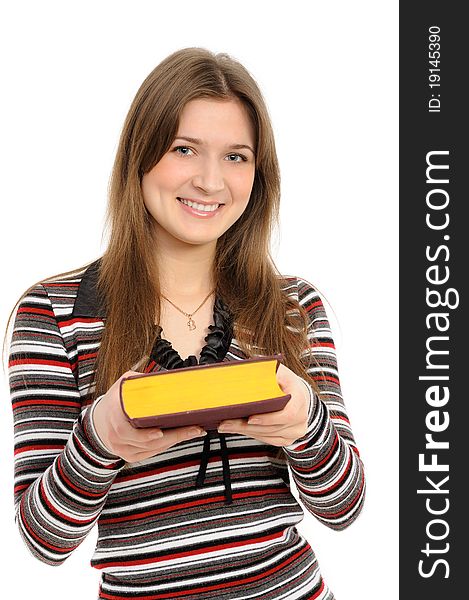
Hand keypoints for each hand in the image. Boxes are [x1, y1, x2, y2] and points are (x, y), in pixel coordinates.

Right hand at [92, 370, 206, 462]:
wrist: (100, 419)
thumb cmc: (117, 399)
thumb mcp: (124, 384)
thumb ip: (140, 381)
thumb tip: (165, 378)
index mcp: (113, 413)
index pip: (126, 429)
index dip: (144, 433)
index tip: (161, 431)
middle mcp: (116, 434)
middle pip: (147, 441)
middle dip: (173, 436)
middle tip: (194, 428)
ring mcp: (121, 448)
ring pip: (152, 449)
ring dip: (175, 440)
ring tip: (194, 431)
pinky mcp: (129, 455)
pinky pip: (151, 453)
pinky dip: (167, 445)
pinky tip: (181, 437)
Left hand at [217, 363, 311, 445]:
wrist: (298, 394)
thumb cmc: (285, 381)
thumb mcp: (279, 371)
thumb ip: (267, 371)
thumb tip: (250, 367)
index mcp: (300, 399)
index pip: (288, 414)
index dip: (269, 418)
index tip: (250, 418)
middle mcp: (301, 418)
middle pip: (272, 427)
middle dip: (247, 426)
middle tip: (226, 423)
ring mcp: (295, 431)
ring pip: (268, 435)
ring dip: (245, 431)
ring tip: (226, 425)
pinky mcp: (288, 439)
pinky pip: (268, 440)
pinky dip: (252, 435)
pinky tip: (238, 429)